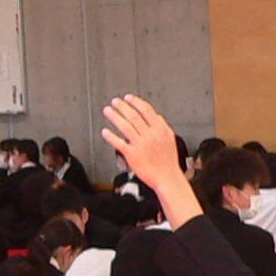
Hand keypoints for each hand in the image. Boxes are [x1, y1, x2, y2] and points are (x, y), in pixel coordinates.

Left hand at [100, 96, 198, 222]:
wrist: (167, 178)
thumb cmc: (168, 161)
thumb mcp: (170, 139)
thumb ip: (162, 126)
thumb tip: (156, 116)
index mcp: (160, 130)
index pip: (146, 110)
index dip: (135, 102)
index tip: (128, 98)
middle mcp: (150, 135)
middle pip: (133, 116)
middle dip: (122, 106)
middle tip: (115, 101)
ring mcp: (140, 145)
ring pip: (125, 126)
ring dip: (114, 117)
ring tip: (107, 110)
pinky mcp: (132, 155)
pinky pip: (119, 143)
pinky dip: (111, 136)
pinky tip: (105, 131)